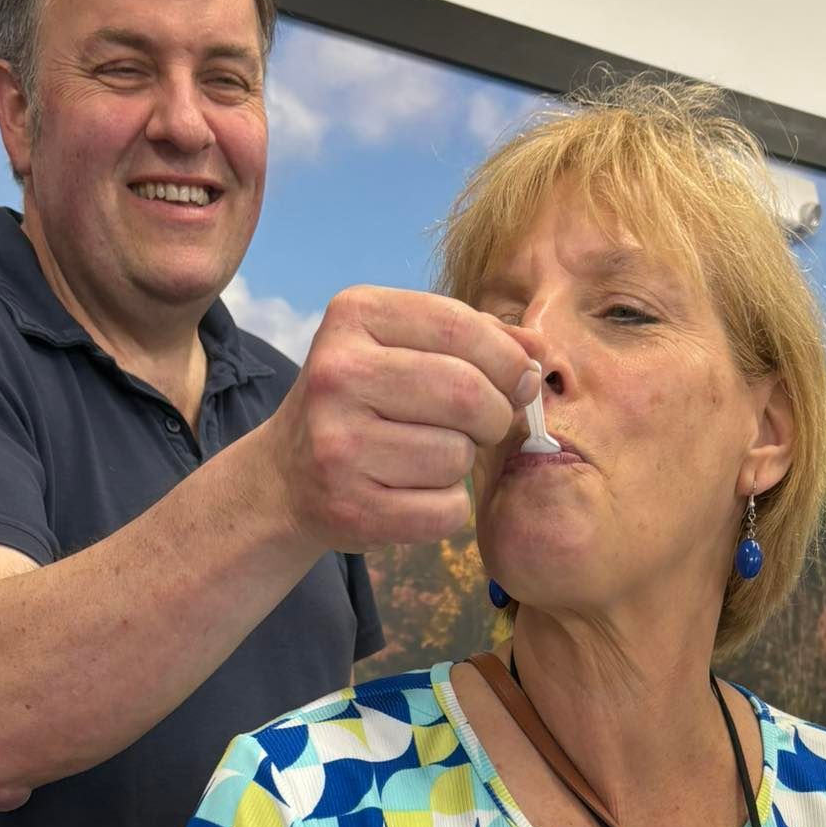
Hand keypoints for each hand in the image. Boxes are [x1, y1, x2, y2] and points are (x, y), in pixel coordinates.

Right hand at [257, 287, 538, 552]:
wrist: (285, 479)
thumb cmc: (362, 404)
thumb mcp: (401, 348)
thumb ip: (474, 337)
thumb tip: (540, 347)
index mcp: (353, 316)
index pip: (459, 326)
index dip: (508, 360)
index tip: (521, 381)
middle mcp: (337, 374)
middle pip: (468, 394)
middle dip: (495, 416)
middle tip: (483, 426)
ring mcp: (337, 445)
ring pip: (458, 456)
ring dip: (462, 464)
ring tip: (427, 458)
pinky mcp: (350, 508)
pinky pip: (447, 511)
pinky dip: (448, 508)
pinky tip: (415, 495)